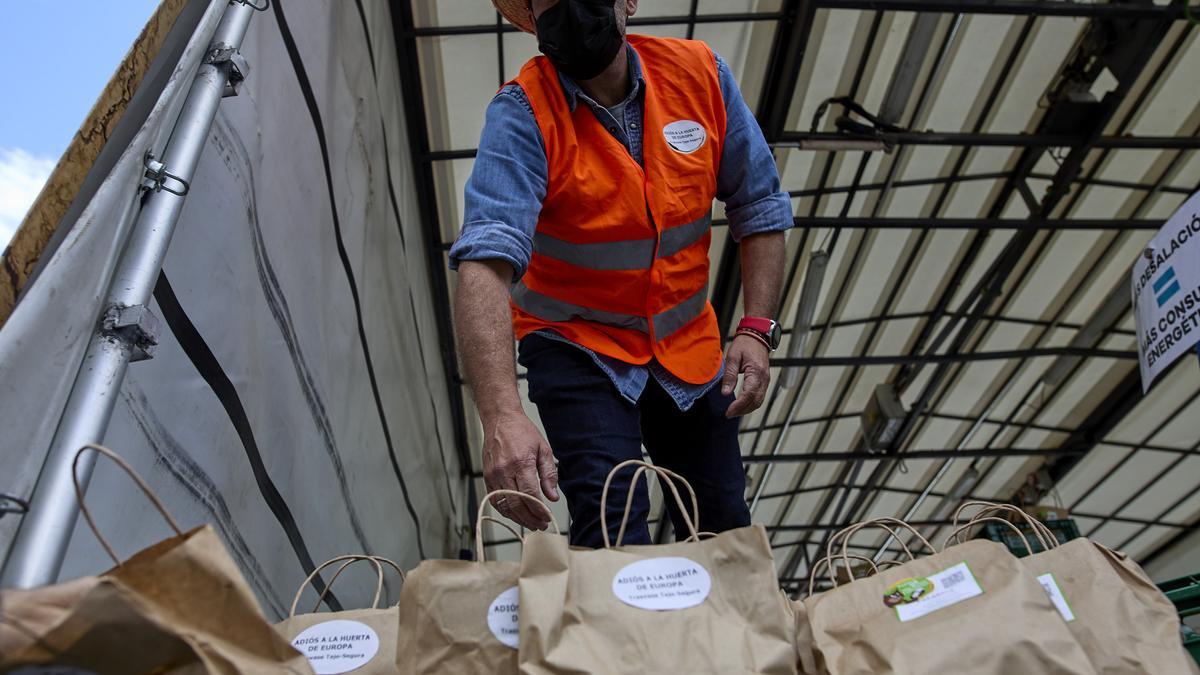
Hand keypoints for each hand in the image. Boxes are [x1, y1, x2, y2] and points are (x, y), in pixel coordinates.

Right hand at [482, 411, 558, 529]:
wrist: (500, 420)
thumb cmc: (522, 432)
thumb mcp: (543, 449)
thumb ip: (549, 474)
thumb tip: (552, 496)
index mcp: (521, 462)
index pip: (530, 495)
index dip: (539, 510)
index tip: (547, 518)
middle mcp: (504, 470)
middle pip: (517, 504)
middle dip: (530, 518)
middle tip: (541, 525)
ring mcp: (493, 474)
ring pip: (504, 505)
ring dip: (518, 518)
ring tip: (530, 523)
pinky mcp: (486, 477)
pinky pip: (495, 500)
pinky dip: (505, 511)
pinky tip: (516, 514)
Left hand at [721, 334, 769, 417]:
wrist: (757, 336)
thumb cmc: (745, 344)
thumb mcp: (732, 357)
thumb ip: (729, 375)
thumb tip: (726, 393)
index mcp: (756, 372)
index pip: (748, 394)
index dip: (738, 405)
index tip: (728, 411)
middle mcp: (764, 379)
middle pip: (755, 401)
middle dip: (742, 410)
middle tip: (729, 414)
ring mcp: (766, 380)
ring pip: (759, 401)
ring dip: (747, 409)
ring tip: (733, 412)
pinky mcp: (764, 381)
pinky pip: (760, 396)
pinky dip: (751, 404)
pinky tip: (741, 405)